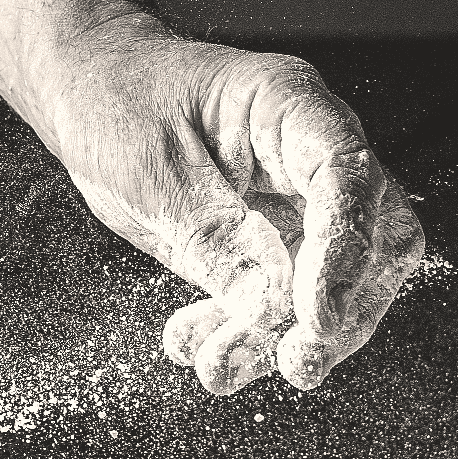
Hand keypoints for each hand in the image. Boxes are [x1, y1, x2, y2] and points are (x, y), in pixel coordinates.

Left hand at [47, 17, 424, 393]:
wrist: (82, 92)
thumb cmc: (116, 98)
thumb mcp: (152, 166)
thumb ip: (213, 234)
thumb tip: (271, 306)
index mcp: (289, 108)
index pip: (348, 176)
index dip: (347, 249)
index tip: (318, 315)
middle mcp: (307, 157)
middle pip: (374, 240)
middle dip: (342, 313)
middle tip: (295, 364)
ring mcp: (293, 205)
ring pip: (329, 287)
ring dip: (281, 338)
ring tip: (217, 366)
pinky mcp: (265, 246)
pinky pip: (277, 302)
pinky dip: (243, 335)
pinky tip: (194, 345)